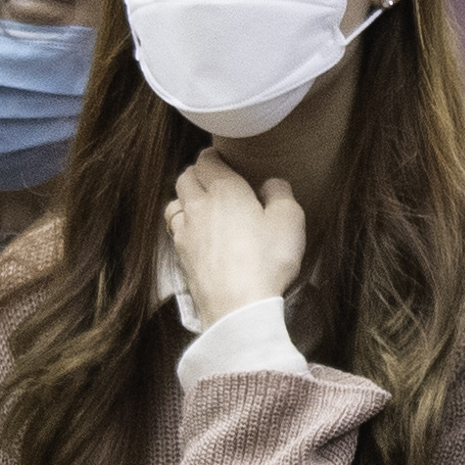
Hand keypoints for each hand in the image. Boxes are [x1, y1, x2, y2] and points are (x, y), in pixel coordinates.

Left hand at [167, 150, 304, 326]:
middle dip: (197, 174)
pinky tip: (196, 235)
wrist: (237, 308)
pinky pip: (175, 231)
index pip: (207, 161)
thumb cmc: (266, 262)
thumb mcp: (290, 220)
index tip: (222, 159)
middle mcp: (199, 207)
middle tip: (212, 179)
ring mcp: (185, 233)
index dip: (214, 157)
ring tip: (200, 206)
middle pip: (185, 179)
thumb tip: (271, 184)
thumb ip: (280, 193)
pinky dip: (183, 226)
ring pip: (174, 204)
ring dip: (185, 200)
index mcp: (225, 190)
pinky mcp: (181, 258)